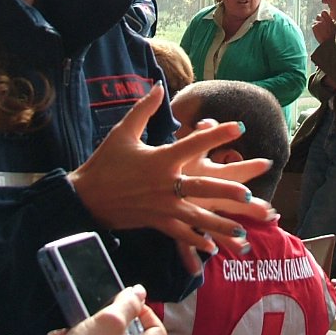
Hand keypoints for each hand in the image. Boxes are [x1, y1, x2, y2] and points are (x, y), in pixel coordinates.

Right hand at [68, 85, 273, 261]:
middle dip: (227, 192)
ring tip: (242, 232)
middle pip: (203, 187)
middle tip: (249, 194)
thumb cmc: (105, 162)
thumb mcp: (123, 132)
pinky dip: (197, 242)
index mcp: (161, 159)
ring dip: (220, 225)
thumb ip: (144, 109)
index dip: (219, 134)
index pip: (195, 143)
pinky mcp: (156, 222)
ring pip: (198, 217)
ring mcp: (163, 206)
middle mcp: (166, 184)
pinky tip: (212, 249)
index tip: (240, 127)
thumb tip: (158, 86)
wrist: (86, 197)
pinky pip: (181, 234)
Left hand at [311, 10, 335, 43]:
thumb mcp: (333, 26)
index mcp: (329, 19)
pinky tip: (318, 32)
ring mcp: (318, 23)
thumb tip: (328, 17)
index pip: (323, 12)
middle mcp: (323, 19)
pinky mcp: (314, 27)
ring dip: (317, 24)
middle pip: (318, 16)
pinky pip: (313, 26)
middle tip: (321, 24)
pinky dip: (315, 28)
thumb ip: (330, 20)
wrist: (327, 42)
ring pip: (315, 21)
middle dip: (319, 19)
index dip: (323, 15)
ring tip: (320, 30)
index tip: (324, 18)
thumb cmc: (332, 35)